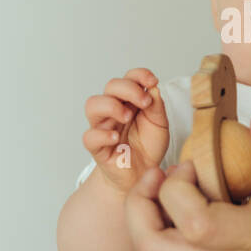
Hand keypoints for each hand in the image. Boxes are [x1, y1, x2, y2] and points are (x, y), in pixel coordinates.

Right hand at [82, 68, 169, 193]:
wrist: (142, 174)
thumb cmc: (147, 147)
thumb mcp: (160, 124)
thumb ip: (157, 106)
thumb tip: (153, 88)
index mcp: (129, 101)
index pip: (128, 78)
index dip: (139, 75)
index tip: (152, 81)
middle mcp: (113, 110)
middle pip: (110, 86)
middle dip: (129, 89)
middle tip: (145, 102)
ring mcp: (103, 127)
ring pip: (93, 105)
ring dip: (111, 106)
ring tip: (128, 117)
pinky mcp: (97, 147)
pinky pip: (90, 136)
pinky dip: (102, 134)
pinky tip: (116, 137)